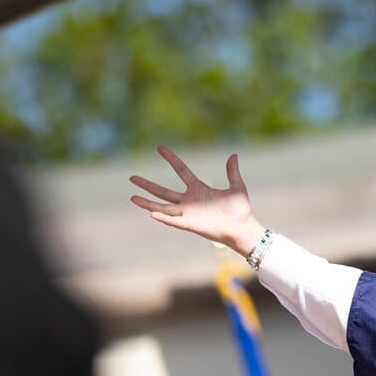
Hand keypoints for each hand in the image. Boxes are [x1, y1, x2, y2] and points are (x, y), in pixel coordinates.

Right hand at [130, 146, 265, 257]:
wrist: (244, 228)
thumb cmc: (240, 210)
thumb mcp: (236, 186)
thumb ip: (232, 172)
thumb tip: (233, 155)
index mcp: (199, 189)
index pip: (181, 170)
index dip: (171, 159)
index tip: (160, 148)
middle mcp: (190, 201)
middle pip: (163, 191)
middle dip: (148, 184)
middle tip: (132, 177)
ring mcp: (188, 213)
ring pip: (162, 207)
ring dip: (147, 203)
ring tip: (132, 197)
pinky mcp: (191, 224)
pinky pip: (174, 221)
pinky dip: (163, 217)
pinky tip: (150, 213)